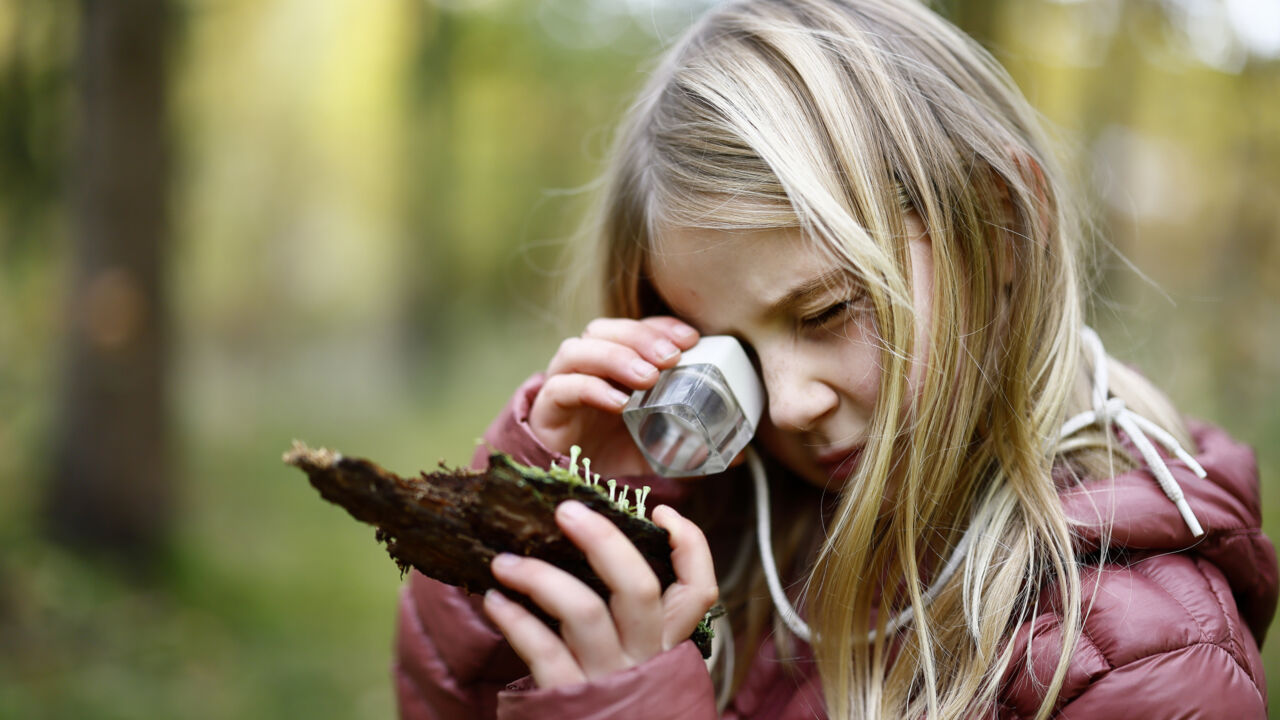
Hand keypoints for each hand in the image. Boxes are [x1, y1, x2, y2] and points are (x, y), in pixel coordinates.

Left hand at [482, 501, 717, 688]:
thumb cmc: (614, 698)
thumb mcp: (638, 660)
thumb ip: (630, 616)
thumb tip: (594, 548)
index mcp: (668, 643)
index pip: (698, 590)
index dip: (688, 545)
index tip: (659, 512)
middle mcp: (645, 658)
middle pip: (638, 587)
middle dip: (604, 539)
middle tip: (566, 511)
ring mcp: (608, 678)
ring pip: (584, 612)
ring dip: (540, 576)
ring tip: (505, 562)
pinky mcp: (569, 696)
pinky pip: (542, 649)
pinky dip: (514, 619)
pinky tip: (495, 601)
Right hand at [529, 317, 699, 477]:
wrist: (570, 484)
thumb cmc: (612, 452)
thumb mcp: (658, 445)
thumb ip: (693, 443)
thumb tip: (741, 454)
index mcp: (612, 363)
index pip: (634, 328)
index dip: (660, 326)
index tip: (691, 339)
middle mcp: (584, 365)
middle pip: (604, 329)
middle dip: (640, 337)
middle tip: (671, 357)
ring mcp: (561, 383)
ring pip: (578, 349)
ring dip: (616, 357)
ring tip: (648, 378)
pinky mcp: (545, 408)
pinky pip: (562, 386)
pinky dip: (591, 388)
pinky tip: (618, 403)